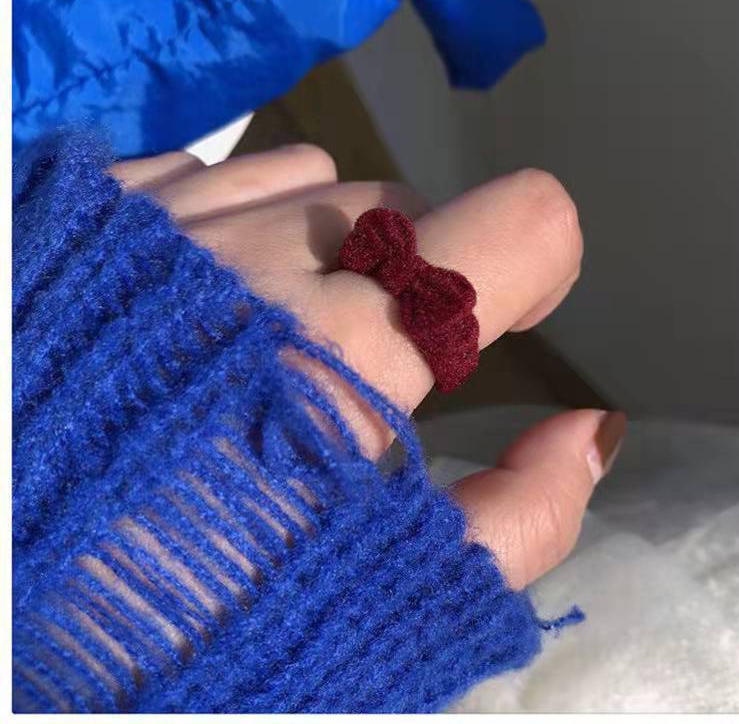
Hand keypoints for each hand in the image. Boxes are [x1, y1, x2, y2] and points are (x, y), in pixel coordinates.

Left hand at [112, 145, 624, 590]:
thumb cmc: (182, 621)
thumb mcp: (383, 607)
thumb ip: (518, 522)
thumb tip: (587, 433)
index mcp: (353, 346)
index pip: (525, 223)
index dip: (531, 269)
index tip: (500, 316)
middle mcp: (271, 250)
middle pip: (411, 211)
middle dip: (410, 282)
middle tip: (354, 373)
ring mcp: (173, 211)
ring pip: (316, 182)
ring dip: (324, 249)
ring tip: (265, 342)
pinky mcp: (93, 202)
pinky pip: (220, 176)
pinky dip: (240, 226)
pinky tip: (190, 307)